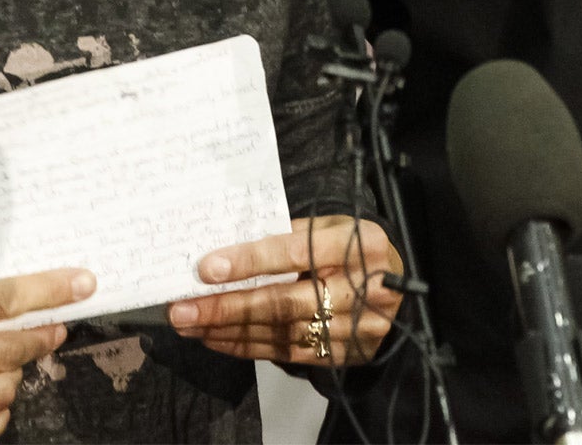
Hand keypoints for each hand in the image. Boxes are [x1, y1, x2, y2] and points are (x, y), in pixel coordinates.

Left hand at [168, 216, 402, 364]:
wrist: (399, 286)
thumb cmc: (354, 247)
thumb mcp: (334, 226)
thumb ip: (291, 234)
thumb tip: (230, 248)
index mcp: (359, 243)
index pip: (297, 253)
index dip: (251, 261)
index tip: (207, 268)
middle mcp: (361, 288)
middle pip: (284, 303)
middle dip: (227, 307)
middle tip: (182, 309)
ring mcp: (356, 327)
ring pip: (281, 333)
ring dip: (229, 331)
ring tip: (190, 325)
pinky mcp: (345, 355)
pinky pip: (288, 354)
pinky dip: (247, 346)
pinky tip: (218, 338)